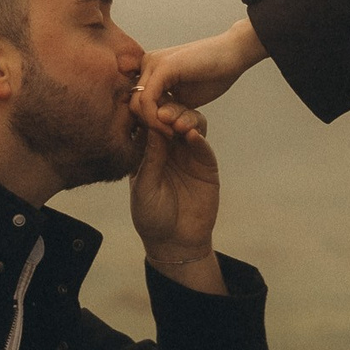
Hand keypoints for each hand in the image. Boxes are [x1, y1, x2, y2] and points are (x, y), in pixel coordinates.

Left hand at [130, 105, 224, 294]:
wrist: (176, 241)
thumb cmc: (151, 216)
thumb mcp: (144, 187)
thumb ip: (150, 158)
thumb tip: (153, 126)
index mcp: (146, 150)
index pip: (147, 121)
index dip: (147, 111)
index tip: (145, 108)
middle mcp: (167, 147)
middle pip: (170, 115)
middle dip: (168, 110)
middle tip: (164, 115)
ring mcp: (187, 153)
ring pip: (189, 122)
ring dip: (184, 118)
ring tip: (178, 124)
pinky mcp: (205, 163)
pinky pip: (203, 143)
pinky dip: (198, 136)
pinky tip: (191, 136)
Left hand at [131, 18, 268, 137]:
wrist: (234, 54)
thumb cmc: (214, 75)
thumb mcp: (186, 97)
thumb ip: (169, 108)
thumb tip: (153, 127)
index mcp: (152, 70)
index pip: (138, 102)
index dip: (150, 123)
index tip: (168, 135)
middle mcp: (147, 64)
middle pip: (133, 104)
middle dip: (150, 125)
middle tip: (170, 136)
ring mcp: (153, 63)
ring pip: (137, 103)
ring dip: (154, 124)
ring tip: (173, 132)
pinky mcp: (162, 67)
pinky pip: (147, 100)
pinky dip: (156, 118)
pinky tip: (172, 127)